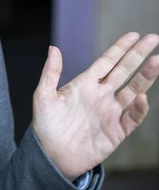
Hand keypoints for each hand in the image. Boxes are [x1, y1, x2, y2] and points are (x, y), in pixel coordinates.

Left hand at [33, 32, 158, 179]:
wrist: (51, 155)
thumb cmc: (45, 125)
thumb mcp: (43, 96)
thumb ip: (50, 73)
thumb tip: (53, 47)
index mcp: (85, 84)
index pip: (107, 62)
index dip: (120, 48)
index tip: (134, 34)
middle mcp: (101, 95)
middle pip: (124, 71)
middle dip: (139, 55)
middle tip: (153, 38)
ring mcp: (110, 112)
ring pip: (134, 90)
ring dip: (146, 77)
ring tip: (157, 61)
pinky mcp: (116, 131)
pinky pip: (133, 117)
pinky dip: (140, 108)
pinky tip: (143, 96)